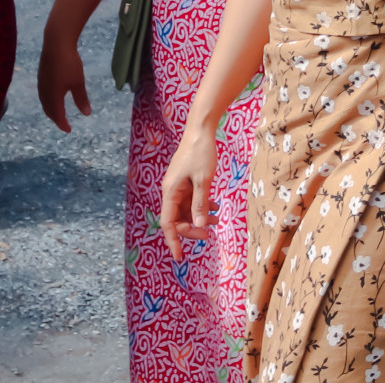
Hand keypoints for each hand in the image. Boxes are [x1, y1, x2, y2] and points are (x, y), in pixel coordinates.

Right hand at [37, 29, 91, 131]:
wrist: (56, 43)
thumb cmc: (69, 63)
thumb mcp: (78, 82)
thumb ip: (81, 99)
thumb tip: (87, 114)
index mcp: (53, 97)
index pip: (57, 116)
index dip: (63, 124)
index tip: (69, 130)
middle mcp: (44, 93)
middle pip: (49, 111)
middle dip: (56, 118)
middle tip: (64, 123)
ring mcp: (41, 84)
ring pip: (44, 102)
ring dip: (51, 110)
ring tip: (58, 112)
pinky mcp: (41, 76)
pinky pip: (43, 94)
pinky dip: (48, 100)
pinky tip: (53, 96)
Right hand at [157, 128, 217, 259]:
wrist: (200, 129)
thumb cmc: (201, 153)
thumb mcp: (203, 180)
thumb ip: (200, 204)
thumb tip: (199, 227)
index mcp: (170, 192)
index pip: (168, 223)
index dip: (173, 241)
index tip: (180, 256)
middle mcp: (171, 191)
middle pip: (177, 218)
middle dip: (192, 228)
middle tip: (209, 234)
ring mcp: (179, 186)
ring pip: (186, 210)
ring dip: (199, 218)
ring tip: (216, 220)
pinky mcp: (186, 181)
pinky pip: (191, 200)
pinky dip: (202, 206)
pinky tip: (214, 208)